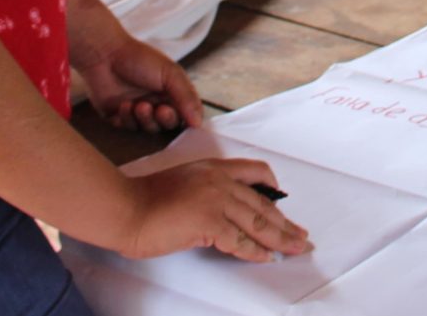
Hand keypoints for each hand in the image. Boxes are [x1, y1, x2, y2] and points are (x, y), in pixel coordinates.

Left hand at [77, 35, 203, 133]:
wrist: (105, 55)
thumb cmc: (140, 59)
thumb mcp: (170, 74)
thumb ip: (187, 97)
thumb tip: (199, 123)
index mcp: (171, 91)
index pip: (185, 113)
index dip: (186, 120)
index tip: (186, 122)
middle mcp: (156, 102)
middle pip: (167, 124)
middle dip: (164, 119)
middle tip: (159, 110)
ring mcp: (137, 110)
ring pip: (147, 128)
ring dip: (144, 119)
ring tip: (137, 105)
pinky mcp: (117, 116)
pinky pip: (127, 128)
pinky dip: (126, 120)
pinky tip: (123, 105)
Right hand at [121, 158, 312, 261]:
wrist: (125, 208)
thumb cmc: (146, 200)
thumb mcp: (184, 184)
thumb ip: (206, 191)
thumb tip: (226, 214)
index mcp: (213, 167)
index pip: (255, 172)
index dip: (273, 189)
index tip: (283, 203)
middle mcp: (219, 180)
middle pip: (263, 203)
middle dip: (285, 222)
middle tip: (301, 236)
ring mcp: (215, 199)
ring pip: (258, 221)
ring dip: (280, 239)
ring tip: (295, 248)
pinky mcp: (208, 221)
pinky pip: (240, 240)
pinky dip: (255, 252)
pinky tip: (266, 258)